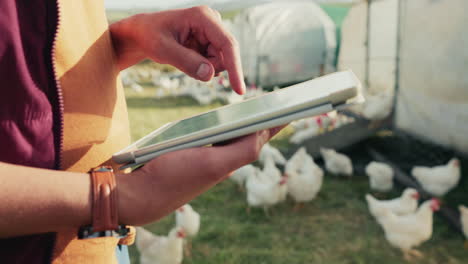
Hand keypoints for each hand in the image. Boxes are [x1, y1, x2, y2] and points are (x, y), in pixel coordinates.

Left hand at [110, 6, 245, 93]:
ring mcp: (212, 32)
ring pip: (220, 62)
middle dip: (208, 67)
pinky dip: (201, 66)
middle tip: (183, 61)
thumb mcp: (163, 50)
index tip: (239, 90)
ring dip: (203, 67)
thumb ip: (186, 62)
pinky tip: (187, 56)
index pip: (227, 44)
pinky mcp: (210, 41)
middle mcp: (212, 22)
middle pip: (225, 55)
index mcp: (203, 17)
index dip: (235, 68)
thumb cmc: (150, 35)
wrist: (143, 33)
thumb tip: (210, 75)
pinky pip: (214, 63)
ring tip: (182, 56)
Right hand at [116, 126, 285, 225]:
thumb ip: (242, 151)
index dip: (277, 124)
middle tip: (278, 104)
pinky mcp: (189, 152)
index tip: (292, 109)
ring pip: (232, 136)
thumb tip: (264, 133)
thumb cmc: (175, 177)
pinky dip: (224, 125)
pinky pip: (213, 136)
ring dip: (246, 123)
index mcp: (231, 161)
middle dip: (265, 121)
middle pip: (249, 136)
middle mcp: (221, 159)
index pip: (260, 138)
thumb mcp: (215, 164)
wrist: (141, 192)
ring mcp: (205, 156)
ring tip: (259, 109)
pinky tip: (226, 119)